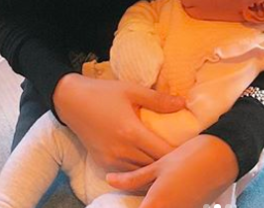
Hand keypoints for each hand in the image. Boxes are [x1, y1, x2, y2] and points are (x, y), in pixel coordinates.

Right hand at [53, 73, 184, 171]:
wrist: (71, 101)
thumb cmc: (103, 93)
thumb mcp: (132, 90)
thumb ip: (158, 100)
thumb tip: (183, 104)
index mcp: (131, 132)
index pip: (162, 152)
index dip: (179, 153)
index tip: (192, 149)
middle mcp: (121, 151)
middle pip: (153, 167)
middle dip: (170, 164)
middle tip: (186, 159)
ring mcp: (111, 161)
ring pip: (140, 174)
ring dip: (155, 170)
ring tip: (171, 164)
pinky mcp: (103, 164)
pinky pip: (127, 174)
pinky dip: (140, 172)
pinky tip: (150, 166)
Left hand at [106, 134, 238, 207]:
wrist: (223, 157)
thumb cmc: (189, 157)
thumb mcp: (159, 165)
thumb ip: (133, 178)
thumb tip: (110, 180)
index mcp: (156, 204)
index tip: (110, 205)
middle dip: (139, 205)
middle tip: (137, 194)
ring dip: (151, 205)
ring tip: (146, 195)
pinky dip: (163, 205)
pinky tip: (161, 197)